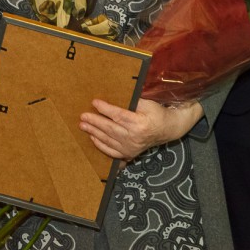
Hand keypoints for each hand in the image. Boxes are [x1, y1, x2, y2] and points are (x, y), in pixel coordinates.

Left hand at [79, 98, 203, 161]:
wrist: (167, 130)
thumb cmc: (157, 113)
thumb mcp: (148, 103)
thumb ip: (133, 101)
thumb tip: (115, 96)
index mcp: (139, 124)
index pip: (118, 115)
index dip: (105, 109)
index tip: (94, 102)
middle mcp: (134, 137)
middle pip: (110, 128)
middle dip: (95, 122)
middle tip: (82, 116)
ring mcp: (131, 147)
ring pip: (108, 139)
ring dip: (94, 132)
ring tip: (83, 125)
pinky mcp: (129, 153)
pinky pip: (111, 151)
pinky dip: (100, 145)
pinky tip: (92, 138)